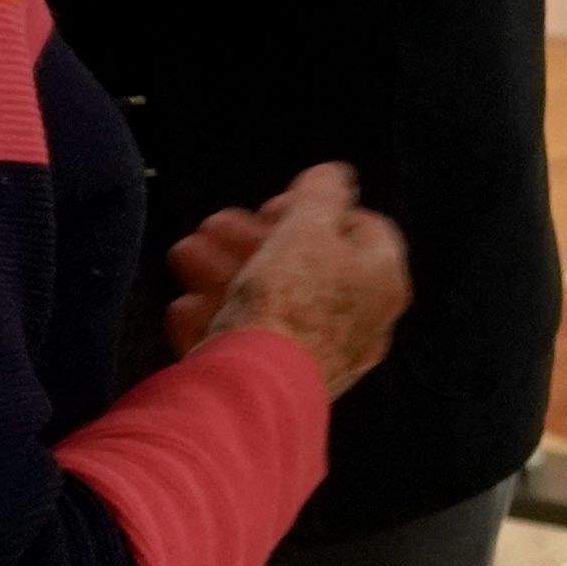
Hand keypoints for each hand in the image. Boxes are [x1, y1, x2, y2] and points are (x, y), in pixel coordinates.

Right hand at [182, 163, 405, 404]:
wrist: (254, 390)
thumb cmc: (290, 299)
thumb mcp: (307, 226)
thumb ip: (323, 193)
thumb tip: (338, 175)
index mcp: (381, 280)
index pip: (362, 227)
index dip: (318, 207)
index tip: (274, 207)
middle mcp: (361, 321)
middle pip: (305, 265)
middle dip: (252, 240)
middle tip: (212, 226)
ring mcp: (322, 356)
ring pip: (271, 302)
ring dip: (225, 273)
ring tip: (185, 255)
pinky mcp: (281, 384)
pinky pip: (253, 343)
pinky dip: (219, 320)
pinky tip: (186, 307)